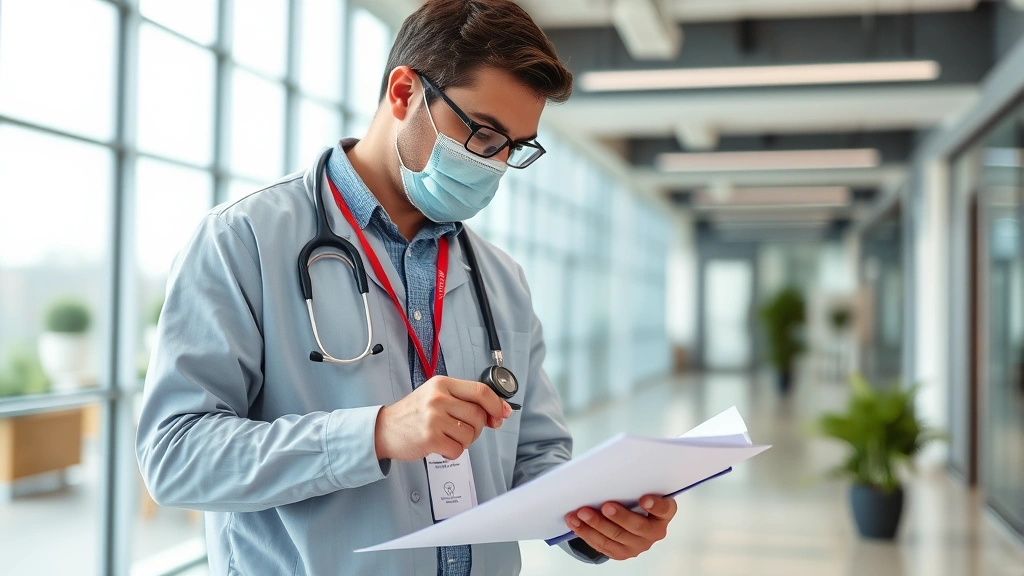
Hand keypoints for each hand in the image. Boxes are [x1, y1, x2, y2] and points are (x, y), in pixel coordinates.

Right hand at [374, 376, 511, 460]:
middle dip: (478, 427)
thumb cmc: (414, 414)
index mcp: (442, 384)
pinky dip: (454, 452)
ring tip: (448, 437)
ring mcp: (433, 418)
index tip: (502, 414)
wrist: (385, 429)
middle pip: (478, 415)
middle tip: (464, 430)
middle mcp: (438, 398)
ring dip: (464, 441)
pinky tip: (442, 447)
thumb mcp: (437, 397)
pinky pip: (458, 449)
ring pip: (470, 434)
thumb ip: (465, 401)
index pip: (480, 391)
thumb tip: (498, 413)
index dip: (496, 404)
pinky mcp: (430, 438)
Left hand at [564, 495, 677, 560]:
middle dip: (619, 516)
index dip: (655, 505)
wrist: (627, 516)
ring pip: (615, 537)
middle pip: (636, 526)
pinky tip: (576, 523)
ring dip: (596, 525)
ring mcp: (638, 545)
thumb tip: (610, 469)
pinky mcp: (621, 553)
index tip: (644, 499)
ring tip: (581, 513)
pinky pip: (602, 545)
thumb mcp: (638, 489)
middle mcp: (654, 532)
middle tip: (605, 506)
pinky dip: (586, 533)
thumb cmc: (633, 498)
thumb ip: (632, 484)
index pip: (664, 509)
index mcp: (663, 513)